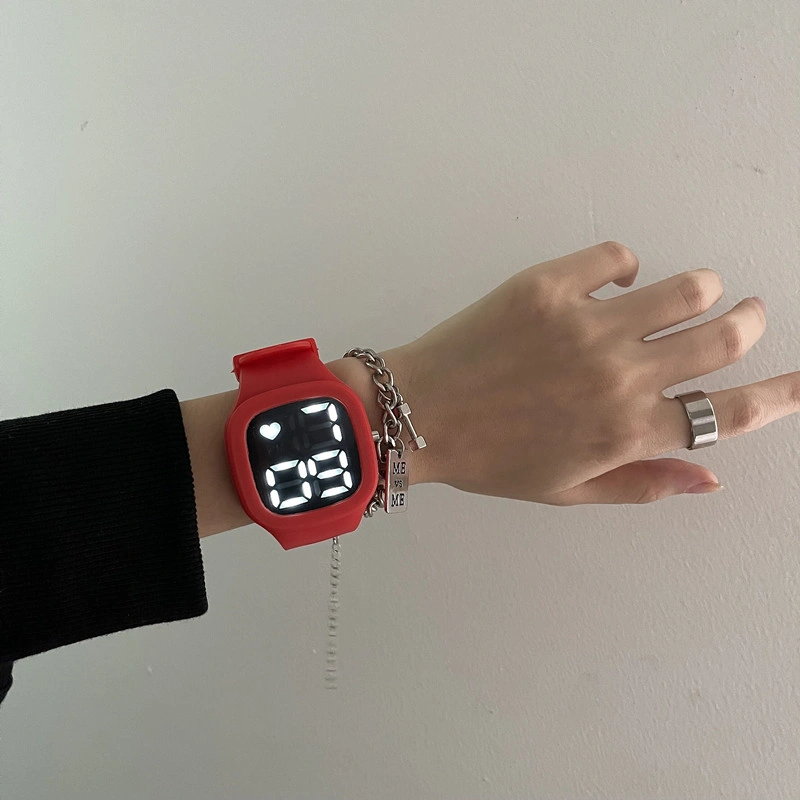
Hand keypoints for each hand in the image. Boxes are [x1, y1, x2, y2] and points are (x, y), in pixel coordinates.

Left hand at [385, 242, 796, 504]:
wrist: (418, 414)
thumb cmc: (490, 459)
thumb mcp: (568, 489)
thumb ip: (643, 482)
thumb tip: (712, 476)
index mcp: (626, 432)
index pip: (729, 413)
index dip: (782, 396)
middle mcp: (619, 377)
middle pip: (723, 339)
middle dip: (748, 323)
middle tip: (745, 314)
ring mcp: (586, 325)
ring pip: (685, 288)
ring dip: (701, 289)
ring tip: (690, 293)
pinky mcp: (549, 285)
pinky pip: (615, 256)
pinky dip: (623, 266)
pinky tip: (610, 281)